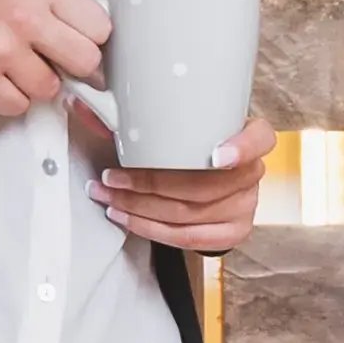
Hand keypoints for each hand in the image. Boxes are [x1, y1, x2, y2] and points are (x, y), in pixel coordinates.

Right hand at [0, 0, 104, 121]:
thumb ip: (52, 4)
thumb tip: (90, 38)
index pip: (100, 25)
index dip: (94, 40)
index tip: (86, 46)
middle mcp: (24, 17)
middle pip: (86, 61)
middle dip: (74, 68)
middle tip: (56, 63)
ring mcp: (1, 51)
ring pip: (50, 89)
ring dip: (35, 85)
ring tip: (12, 65)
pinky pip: (17, 106)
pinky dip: (8, 98)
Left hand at [90, 110, 271, 253]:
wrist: (212, 176)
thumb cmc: (190, 143)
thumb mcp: (177, 123)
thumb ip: (137, 114)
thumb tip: (83, 104)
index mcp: (250, 136)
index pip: (260, 139)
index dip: (242, 148)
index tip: (217, 155)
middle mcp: (252, 174)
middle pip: (205, 185)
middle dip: (148, 183)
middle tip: (109, 178)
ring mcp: (246, 206)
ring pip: (189, 214)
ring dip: (140, 208)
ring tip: (107, 198)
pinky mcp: (233, 233)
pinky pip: (189, 238)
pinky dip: (151, 229)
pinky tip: (125, 217)